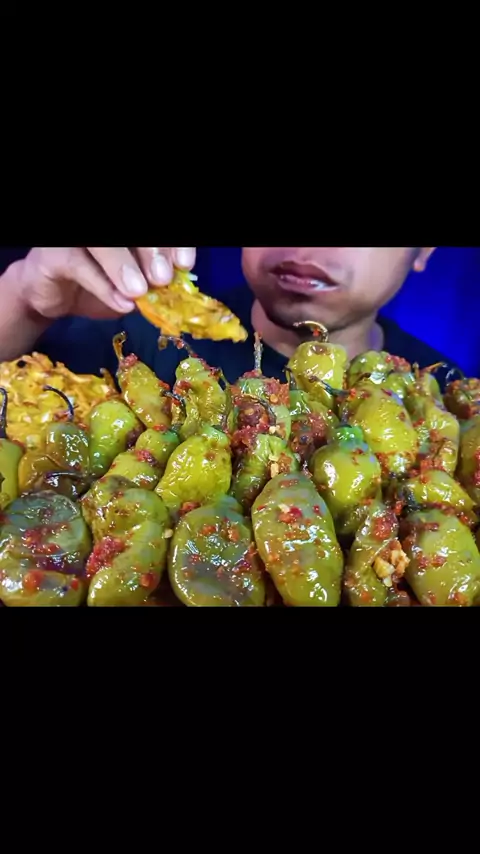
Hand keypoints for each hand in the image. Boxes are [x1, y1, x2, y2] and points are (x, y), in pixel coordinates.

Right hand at [16, 247, 195, 319]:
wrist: (54, 298)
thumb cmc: (98, 287)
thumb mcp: (131, 289)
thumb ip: (152, 285)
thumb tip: (176, 290)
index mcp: (126, 236)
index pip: (155, 231)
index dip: (174, 244)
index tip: (185, 264)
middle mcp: (104, 231)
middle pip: (133, 235)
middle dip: (153, 253)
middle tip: (163, 278)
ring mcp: (78, 239)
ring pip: (104, 244)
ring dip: (124, 266)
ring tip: (140, 291)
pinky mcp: (54, 254)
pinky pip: (80, 266)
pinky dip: (103, 287)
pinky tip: (121, 304)